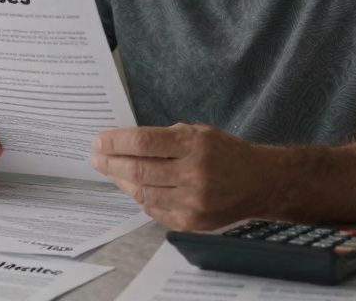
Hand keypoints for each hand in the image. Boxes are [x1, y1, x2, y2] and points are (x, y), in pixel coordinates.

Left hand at [89, 123, 266, 230]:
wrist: (260, 183)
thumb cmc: (226, 153)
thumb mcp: (199, 133)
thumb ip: (165, 138)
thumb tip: (125, 143)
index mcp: (194, 145)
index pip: (144, 141)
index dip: (116, 141)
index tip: (99, 141)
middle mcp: (193, 174)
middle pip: (138, 169)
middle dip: (110, 162)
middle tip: (95, 157)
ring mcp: (192, 201)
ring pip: (142, 193)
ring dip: (121, 181)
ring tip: (110, 171)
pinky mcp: (191, 222)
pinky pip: (154, 210)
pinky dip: (141, 198)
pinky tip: (133, 187)